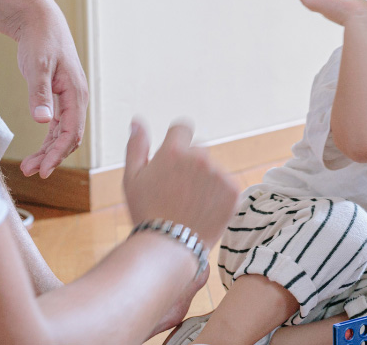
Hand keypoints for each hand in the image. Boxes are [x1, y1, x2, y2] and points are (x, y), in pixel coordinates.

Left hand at [15, 6, 88, 177]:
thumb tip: (43, 121)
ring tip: (28, 166)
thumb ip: (40, 94)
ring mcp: (69, 99)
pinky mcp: (59, 97)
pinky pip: (57, 125)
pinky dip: (48, 140)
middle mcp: (77, 99)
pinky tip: (36, 150)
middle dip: (52, 157)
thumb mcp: (38, 66)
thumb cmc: (41, 41)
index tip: (42, 169)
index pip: (72, 132)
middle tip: (31, 172)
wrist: (41, 21)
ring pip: (63, 133)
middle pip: (69, 137)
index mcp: (76, 93)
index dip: (57, 153)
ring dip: (48, 151)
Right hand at [123, 120, 239, 247]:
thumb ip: (136, 146)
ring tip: (189, 205)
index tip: (173, 161)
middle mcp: (200, 157)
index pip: (182, 128)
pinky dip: (218, 194)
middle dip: (190, 165)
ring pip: (213, 169)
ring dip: (205, 180)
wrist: (171, 246)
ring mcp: (219, 173)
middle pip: (198, 150)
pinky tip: (204, 210)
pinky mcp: (233, 190)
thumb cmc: (146, 212)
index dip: (177, 142)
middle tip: (177, 192)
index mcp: (174, 151)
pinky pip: (226, 183)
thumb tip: (137, 121)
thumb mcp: (132, 179)